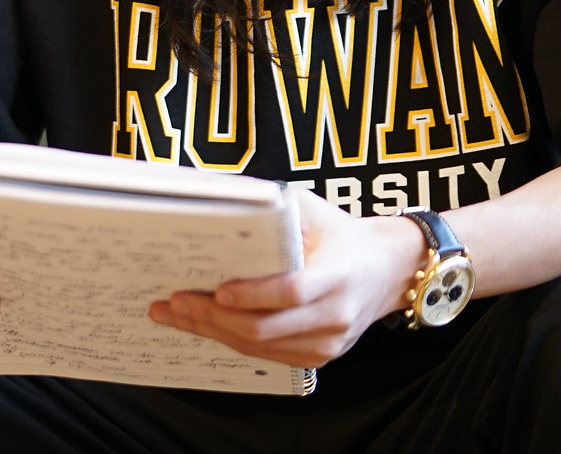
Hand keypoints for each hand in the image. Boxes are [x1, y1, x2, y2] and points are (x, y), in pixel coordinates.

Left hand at [147, 190, 423, 367]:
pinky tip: (203, 326)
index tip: (219, 289)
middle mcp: (335, 314)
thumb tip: (222, 202)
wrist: (386, 270)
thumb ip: (275, 209)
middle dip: (213, 316)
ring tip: (175, 315)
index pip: (292, 291)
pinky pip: (268, 355)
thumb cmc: (340, 233)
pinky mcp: (320, 356)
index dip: (254, 294)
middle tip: (174, 302)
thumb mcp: (314, 209)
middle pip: (266, 327)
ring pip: (261, 346)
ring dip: (212, 332)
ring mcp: (328, 342)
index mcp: (338, 273)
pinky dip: (231, 340)